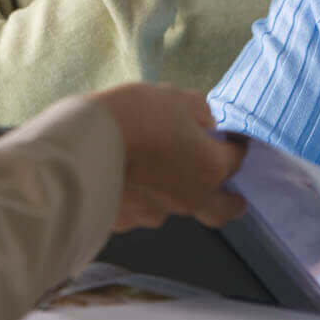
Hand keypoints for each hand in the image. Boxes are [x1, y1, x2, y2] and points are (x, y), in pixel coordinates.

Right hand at [91, 83, 247, 231]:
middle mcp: (189, 199)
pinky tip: (126, 182)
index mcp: (209, 168)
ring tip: (158, 173)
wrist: (82, 148)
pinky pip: (141, 212)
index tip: (233, 140)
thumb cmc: (133, 118)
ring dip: (177, 195)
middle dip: (231, 204)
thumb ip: (199, 111)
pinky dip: (141, 199)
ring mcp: (155, 215)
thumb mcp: (174, 97)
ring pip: (177, 209)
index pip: (236, 160)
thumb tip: (206, 121)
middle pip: (220, 209)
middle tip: (237, 201)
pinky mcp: (125, 222)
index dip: (236, 147)